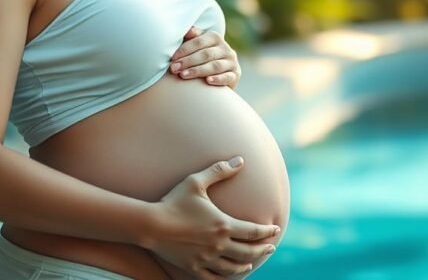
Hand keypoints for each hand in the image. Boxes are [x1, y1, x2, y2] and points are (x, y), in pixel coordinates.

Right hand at [145, 157, 279, 278]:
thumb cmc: (174, 201)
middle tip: (270, 247)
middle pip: (248, 252)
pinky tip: (228, 275)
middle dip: (262, 249)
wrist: (151, 224)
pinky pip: (213, 278)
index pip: (253, 231)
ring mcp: (206, 259)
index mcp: (223, 225)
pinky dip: (224, 278)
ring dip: (246, 265)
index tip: (276, 230)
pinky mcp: (194, 267)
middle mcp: (218, 245)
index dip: (267, 231)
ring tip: (251, 263)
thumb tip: (240, 160)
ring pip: (233, 268)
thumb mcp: (196, 182)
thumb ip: (219, 171)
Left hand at [170, 26, 241, 88]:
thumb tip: (188, 30)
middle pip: (206, 54)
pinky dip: (218, 79)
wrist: (218, 75)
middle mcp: (226, 48)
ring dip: (198, 71)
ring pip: (215, 66)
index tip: (172, 58)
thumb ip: (192, 37)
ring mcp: (232, 62)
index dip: (185, 50)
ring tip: (183, 75)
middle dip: (188, 62)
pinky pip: (227, 77)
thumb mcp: (196, 46)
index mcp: (215, 37)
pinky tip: (208, 81)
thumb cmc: (201, 58)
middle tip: (174, 69)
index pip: (199, 42)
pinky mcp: (235, 75)